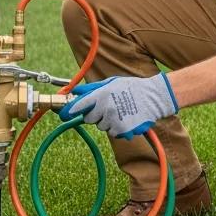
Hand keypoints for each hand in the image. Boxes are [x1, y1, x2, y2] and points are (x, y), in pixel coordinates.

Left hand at [59, 73, 178, 138]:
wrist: (153, 97)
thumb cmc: (131, 87)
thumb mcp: (110, 83)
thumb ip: (91, 89)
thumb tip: (75, 91)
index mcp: (101, 95)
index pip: (79, 106)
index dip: (69, 111)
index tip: (62, 115)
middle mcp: (105, 108)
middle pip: (89, 119)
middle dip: (94, 115)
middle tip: (106, 108)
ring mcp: (114, 120)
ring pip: (102, 127)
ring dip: (107, 121)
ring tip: (119, 111)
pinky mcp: (122, 130)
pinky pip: (113, 133)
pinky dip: (117, 128)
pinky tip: (125, 118)